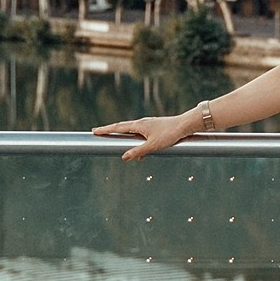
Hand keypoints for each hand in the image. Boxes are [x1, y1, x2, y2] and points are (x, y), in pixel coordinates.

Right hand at [93, 105, 207, 160]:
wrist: (185, 126)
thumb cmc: (169, 134)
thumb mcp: (152, 146)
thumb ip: (137, 152)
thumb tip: (123, 157)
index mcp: (138, 125)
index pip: (117, 127)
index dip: (105, 130)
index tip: (94, 131)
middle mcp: (142, 123)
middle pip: (122, 127)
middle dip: (111, 131)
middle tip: (99, 133)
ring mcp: (149, 125)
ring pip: (132, 132)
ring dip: (124, 138)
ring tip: (118, 145)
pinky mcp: (155, 128)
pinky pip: (141, 135)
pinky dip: (136, 142)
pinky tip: (142, 154)